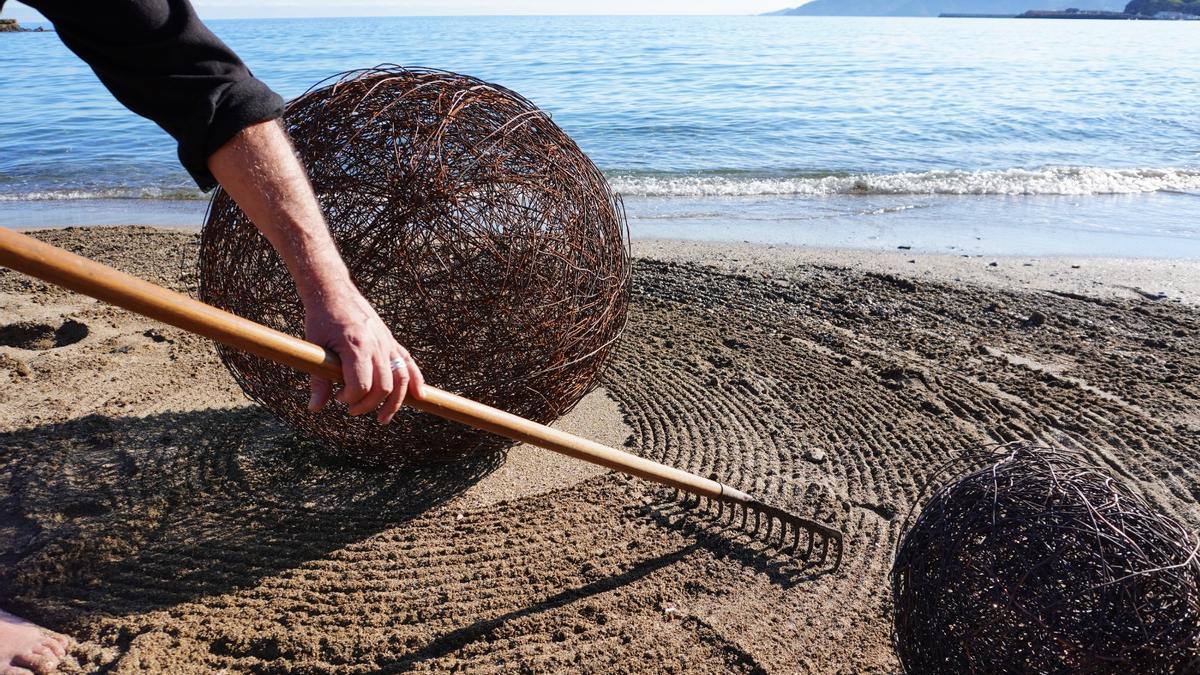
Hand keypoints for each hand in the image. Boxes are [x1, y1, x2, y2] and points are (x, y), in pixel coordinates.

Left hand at [303, 284, 423, 424]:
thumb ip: (318, 380)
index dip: (351, 398)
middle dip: (369, 404)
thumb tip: (315, 409)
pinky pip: (408, 363)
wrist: (333, 291)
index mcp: (356, 345)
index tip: (338, 398)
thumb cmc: (321, 318)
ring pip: (401, 378)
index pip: (362, 385)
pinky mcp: (390, 340)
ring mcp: (386, 342)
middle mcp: (376, 344)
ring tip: (384, 418)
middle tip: (351, 409)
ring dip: (396, 402)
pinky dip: (416, 381)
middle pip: (384, 386)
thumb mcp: (315, 347)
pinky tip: (419, 396)